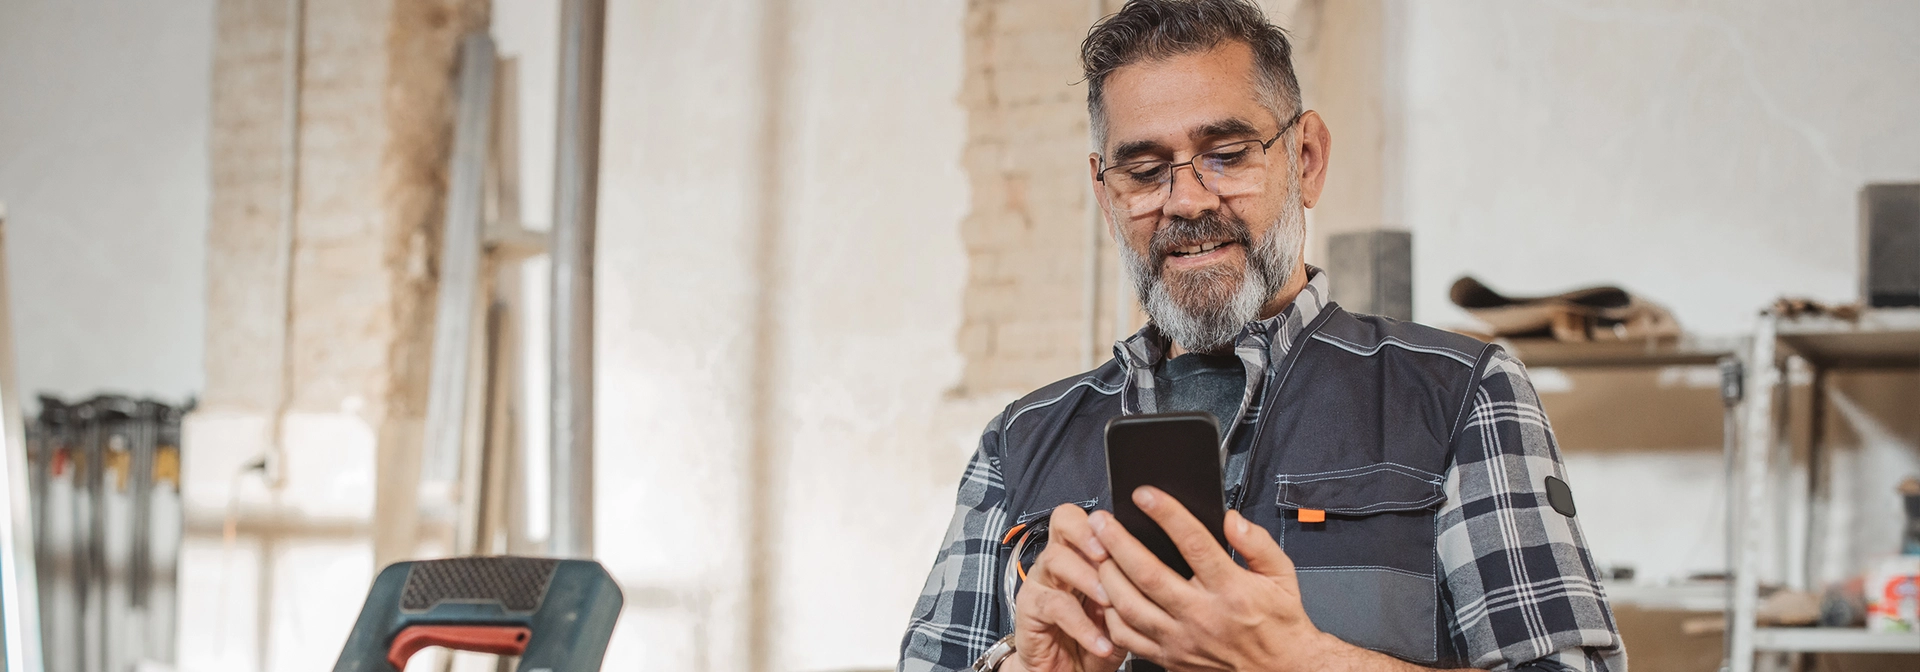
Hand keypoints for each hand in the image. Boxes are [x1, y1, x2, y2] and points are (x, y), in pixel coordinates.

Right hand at [1006, 503, 1127, 671]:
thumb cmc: (1095, 639)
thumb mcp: (1122, 614)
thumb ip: (1133, 589)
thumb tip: (1162, 570)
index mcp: (1081, 554)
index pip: (1084, 517)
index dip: (1101, 521)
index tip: (1125, 536)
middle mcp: (1058, 561)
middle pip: (1062, 520)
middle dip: (1086, 533)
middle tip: (1107, 556)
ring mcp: (1040, 582)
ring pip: (1055, 559)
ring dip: (1086, 578)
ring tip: (1109, 601)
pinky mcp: (1029, 609)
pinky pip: (1054, 606)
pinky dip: (1082, 625)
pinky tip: (1100, 640)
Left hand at [1089, 487, 1329, 671]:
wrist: (1280, 671)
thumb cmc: (1278, 623)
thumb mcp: (1282, 576)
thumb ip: (1258, 543)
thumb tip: (1231, 519)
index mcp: (1231, 590)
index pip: (1193, 543)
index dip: (1166, 514)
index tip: (1144, 494)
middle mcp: (1202, 615)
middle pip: (1148, 573)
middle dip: (1117, 542)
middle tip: (1101, 520)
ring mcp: (1181, 639)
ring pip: (1130, 605)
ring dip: (1107, 575)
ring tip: (1096, 551)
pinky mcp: (1169, 658)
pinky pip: (1127, 637)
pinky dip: (1110, 613)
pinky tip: (1106, 593)